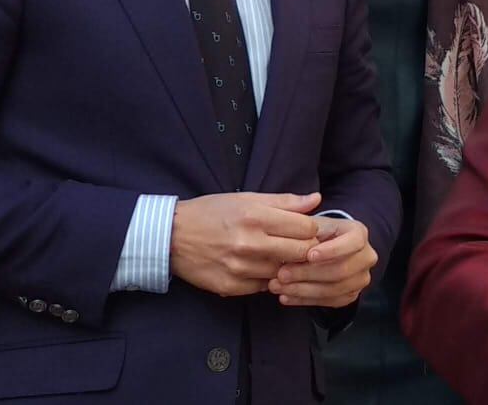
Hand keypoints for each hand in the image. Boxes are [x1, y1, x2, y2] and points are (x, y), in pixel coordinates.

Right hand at [172, 192, 322, 296]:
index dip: (311, 228)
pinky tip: (259, 267)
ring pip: (285, 272)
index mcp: (255, 217)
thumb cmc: (211, 213)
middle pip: (301, 253)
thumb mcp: (246, 199)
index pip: (307, 228)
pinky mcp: (231, 287)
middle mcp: (249, 244)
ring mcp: (240, 269)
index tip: (304, 229)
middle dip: (305, 249)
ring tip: (277, 256)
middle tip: (296, 245)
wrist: (171, 237)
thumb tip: (316, 200)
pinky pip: (264, 287)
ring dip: (286, 265)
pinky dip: (267, 278)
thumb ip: (284, 201)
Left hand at [270, 214, 376, 307]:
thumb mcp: (312, 224)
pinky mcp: (350, 295)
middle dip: (309, 273)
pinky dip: (305, 300)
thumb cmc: (316, 233)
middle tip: (282, 274)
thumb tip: (295, 234)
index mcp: (359, 233)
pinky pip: (329, 302)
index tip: (309, 255)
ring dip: (303, 290)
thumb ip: (306, 228)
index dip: (332, 250)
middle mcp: (366, 257)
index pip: (353, 242)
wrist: (323, 248)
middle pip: (341, 270)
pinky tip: (286, 297)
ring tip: (278, 287)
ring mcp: (360, 278)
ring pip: (334, 289)